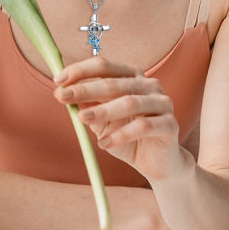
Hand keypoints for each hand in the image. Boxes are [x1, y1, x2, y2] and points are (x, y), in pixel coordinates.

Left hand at [54, 56, 180, 180]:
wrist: (156, 163)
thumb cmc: (125, 135)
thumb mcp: (101, 119)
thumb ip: (87, 104)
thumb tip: (63, 91)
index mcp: (130, 76)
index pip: (103, 66)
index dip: (79, 71)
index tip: (57, 81)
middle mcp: (149, 84)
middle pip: (113, 83)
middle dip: (84, 89)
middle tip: (62, 97)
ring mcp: (162, 103)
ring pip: (129, 103)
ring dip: (102, 110)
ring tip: (81, 119)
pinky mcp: (170, 125)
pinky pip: (144, 126)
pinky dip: (121, 134)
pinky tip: (104, 143)